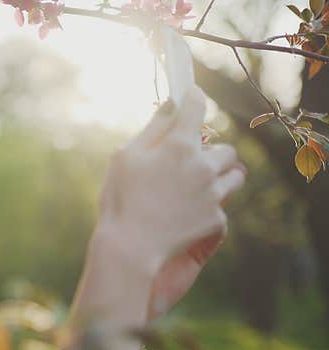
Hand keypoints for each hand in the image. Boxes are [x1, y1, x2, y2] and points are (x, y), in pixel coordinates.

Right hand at [96, 87, 246, 277]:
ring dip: (222, 177)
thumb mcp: (125, 158)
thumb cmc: (120, 201)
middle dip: (213, 154)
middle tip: (194, 164)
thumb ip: (151, 129)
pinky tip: (188, 215)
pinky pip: (222, 206)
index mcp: (178, 146)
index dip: (193, 97)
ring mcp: (212, 194)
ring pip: (235, 175)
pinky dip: (209, 207)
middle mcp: (202, 166)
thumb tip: (169, 106)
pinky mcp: (216, 219)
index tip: (192, 95)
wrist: (130, 248)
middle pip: (226, 148)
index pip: (195, 108)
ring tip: (200, 188)